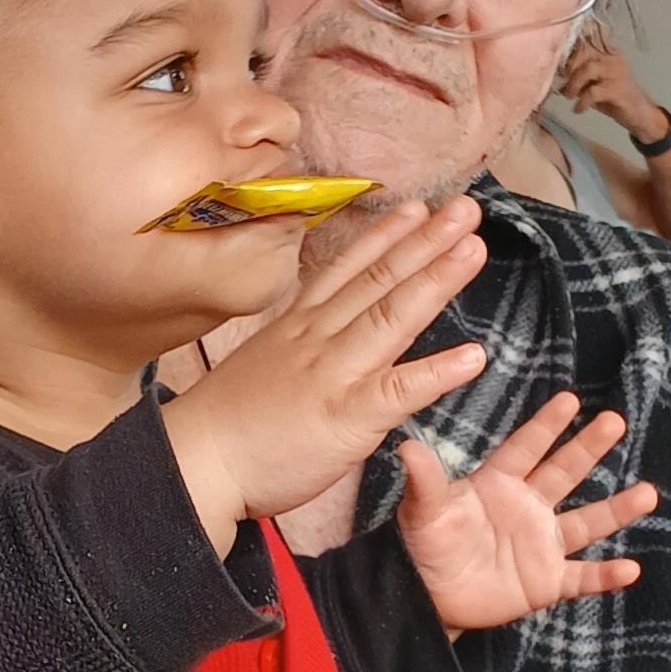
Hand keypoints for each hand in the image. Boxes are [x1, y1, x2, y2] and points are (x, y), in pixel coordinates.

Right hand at [165, 199, 487, 549]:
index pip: (347, 271)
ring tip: (475, 247)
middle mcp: (318, 338)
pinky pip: (400, 390)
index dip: (385, 237)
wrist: (195, 464)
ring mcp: (334, 372)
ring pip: (392, 316)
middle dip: (425, 241)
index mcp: (298, 327)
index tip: (417, 208)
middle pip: (378, 280)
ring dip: (437, 279)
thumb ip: (298, 347)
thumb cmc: (226, 425)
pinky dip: (438, 372)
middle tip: (467, 207)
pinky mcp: (347, 415)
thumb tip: (321, 340)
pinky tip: (475, 356)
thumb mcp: (261, 364)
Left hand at [395, 394, 656, 630]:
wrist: (426, 597)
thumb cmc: (423, 547)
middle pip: (565, 473)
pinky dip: (605, 576)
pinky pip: (581, 576)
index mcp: (498, 484)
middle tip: (615, 421)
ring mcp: (541, 544)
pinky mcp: (546, 581)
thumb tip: (406, 446)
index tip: (570, 399)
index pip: (527, 448)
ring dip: (617, 510)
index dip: (547, 425)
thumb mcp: (422, 512)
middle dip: (589, 448)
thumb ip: (425, 481)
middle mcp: (527, 508)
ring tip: (649, 493)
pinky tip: (631, 568)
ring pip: (587, 522)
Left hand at [557, 24, 667, 144]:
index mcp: (606, 50)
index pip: (590, 33)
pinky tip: (578, 109)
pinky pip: (594, 92)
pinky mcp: (618, 89)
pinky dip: (582, 101)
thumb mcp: (592, 80)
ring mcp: (616, 72)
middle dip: (569, 65)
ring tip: (568, 95)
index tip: (558, 51)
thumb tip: (554, 70)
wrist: (638, 113)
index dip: (573, 38)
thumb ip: (576, 72)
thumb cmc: (612, 95)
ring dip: (573, 84)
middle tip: (562, 80)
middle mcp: (612, 56)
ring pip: (589, 68)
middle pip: (585, 49)